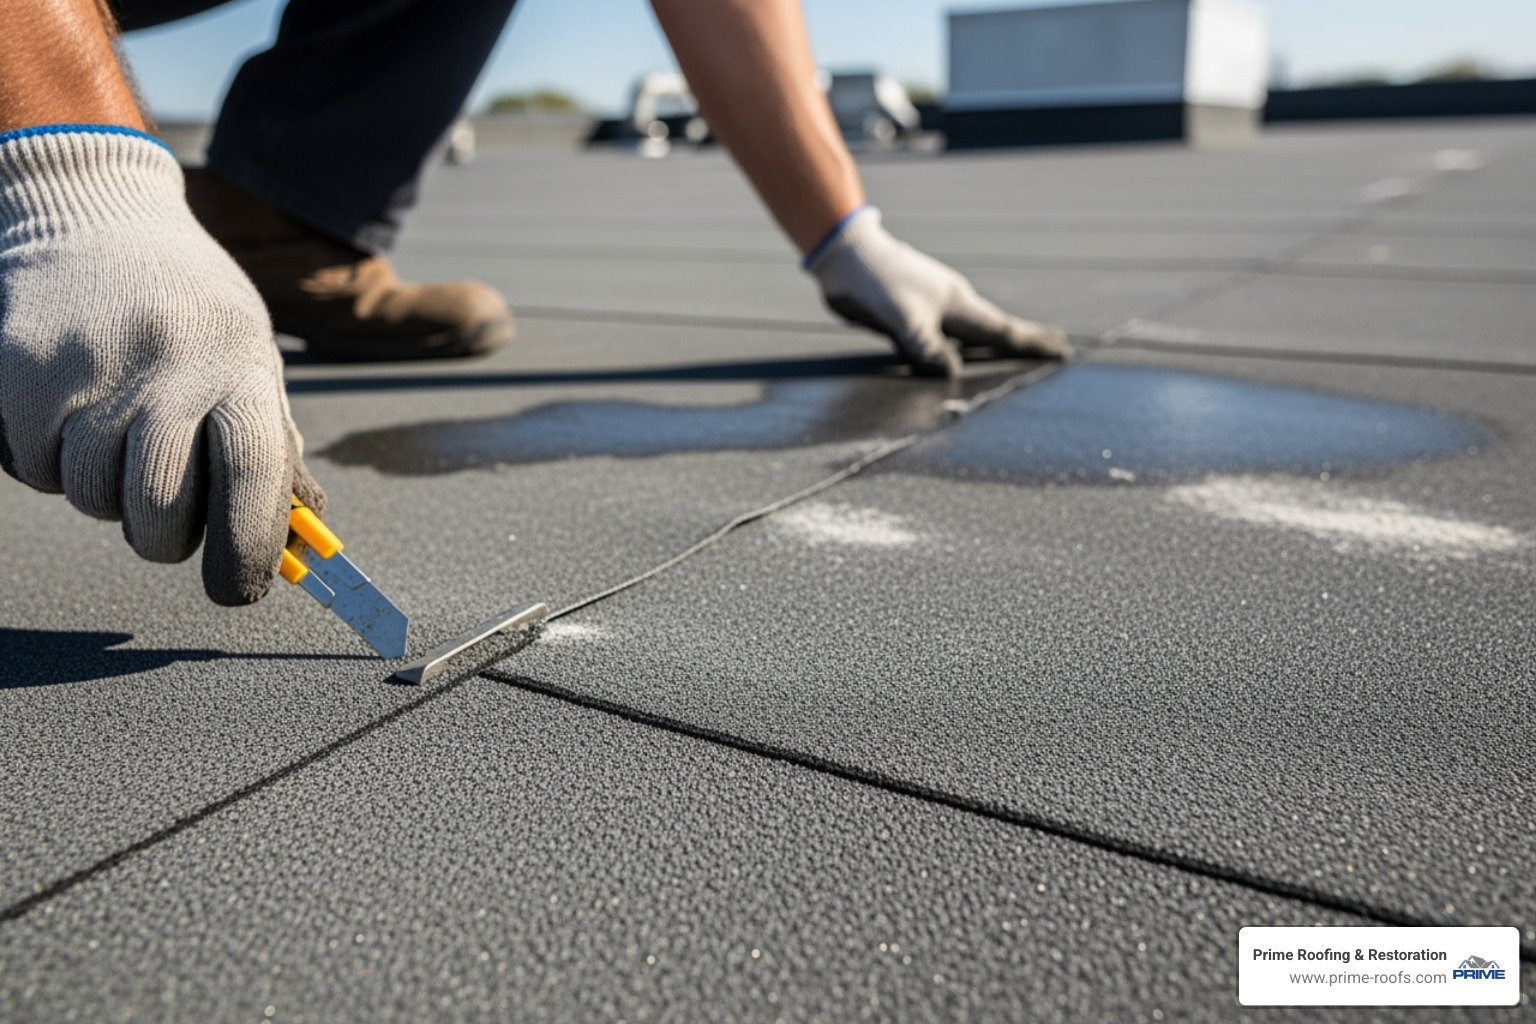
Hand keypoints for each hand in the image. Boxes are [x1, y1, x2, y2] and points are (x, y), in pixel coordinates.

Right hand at [0, 126, 324, 604]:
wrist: (95, 211)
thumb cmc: (189, 305)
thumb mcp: (250, 356)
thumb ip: (270, 444)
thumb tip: (296, 543)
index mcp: (242, 363)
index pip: (253, 474)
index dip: (249, 547)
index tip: (240, 589)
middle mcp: (170, 363)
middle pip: (159, 509)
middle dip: (163, 537)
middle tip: (166, 515)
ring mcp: (91, 365)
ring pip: (92, 498)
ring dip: (105, 495)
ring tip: (118, 437)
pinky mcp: (22, 369)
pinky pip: (34, 471)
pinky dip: (50, 463)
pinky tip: (70, 413)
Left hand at [805, 207, 1071, 376]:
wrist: (844, 253)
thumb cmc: (873, 282)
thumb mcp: (900, 318)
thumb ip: (924, 346)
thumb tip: (952, 373)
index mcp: (957, 305)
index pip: (1003, 330)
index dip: (1032, 344)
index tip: (1062, 351)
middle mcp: (951, 304)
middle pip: (996, 327)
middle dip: (1025, 339)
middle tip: (1057, 346)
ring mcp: (934, 304)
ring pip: (974, 329)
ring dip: (997, 341)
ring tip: (1016, 350)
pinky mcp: (914, 309)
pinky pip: (949, 332)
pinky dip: (965, 342)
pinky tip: (959, 349)